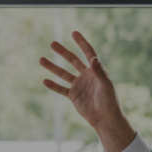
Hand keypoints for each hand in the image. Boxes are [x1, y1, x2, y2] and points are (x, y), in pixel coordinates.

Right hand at [40, 30, 136, 151]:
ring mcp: (79, 85)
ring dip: (52, 67)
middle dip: (63, 52)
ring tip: (41, 59)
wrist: (105, 118)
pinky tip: (44, 80)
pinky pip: (61, 89)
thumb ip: (99, 72)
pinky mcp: (73, 96)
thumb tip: (93, 58)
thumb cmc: (109, 101)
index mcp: (96, 70)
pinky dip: (53, 85)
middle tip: (52, 43)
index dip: (81, 43)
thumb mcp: (105, 85)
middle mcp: (86, 76)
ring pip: (63, 73)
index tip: (74, 33)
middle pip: (73, 60)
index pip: (88, 53)